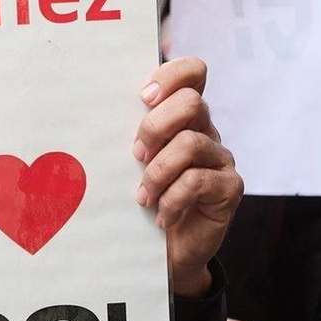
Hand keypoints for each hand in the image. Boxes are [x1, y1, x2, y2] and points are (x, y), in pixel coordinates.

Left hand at [134, 56, 242, 297]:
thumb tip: (91, 110)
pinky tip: (160, 215)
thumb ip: (128, 132)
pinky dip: (171, 199)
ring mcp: (221, 158)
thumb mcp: (131, 160)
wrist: (166, 249)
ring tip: (142, 196)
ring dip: (157, 171)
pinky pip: (197, 181)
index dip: (170, 75)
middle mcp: (206, 130)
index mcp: (183, 115)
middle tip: (135, 154)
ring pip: (190, 143)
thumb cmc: (143, 195)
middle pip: (192, 102)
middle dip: (155, 127)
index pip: (192, 71)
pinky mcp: (229, 187)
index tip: (143, 97)